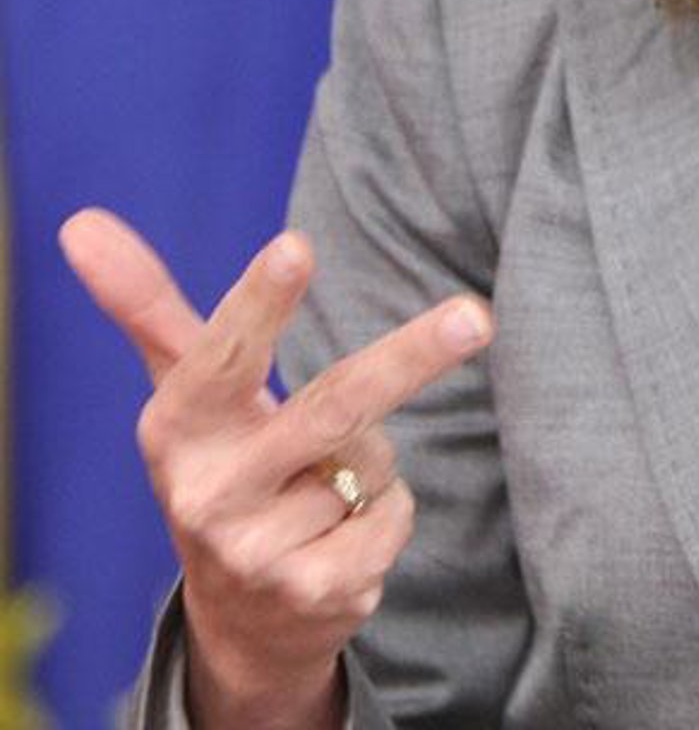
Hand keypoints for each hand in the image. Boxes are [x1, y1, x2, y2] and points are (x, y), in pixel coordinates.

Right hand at [60, 208, 491, 729]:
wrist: (238, 618)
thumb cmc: (221, 464)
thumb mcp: (183, 391)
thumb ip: (146, 306)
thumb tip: (79, 221)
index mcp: (177, 428)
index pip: (222, 355)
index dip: (260, 303)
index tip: (296, 245)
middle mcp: (209, 492)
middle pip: (333, 405)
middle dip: (411, 357)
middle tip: (477, 315)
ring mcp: (260, 550)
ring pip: (374, 455)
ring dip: (368, 459)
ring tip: (320, 482)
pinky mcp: (316, 592)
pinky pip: (394, 513)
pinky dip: (386, 511)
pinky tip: (340, 533)